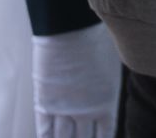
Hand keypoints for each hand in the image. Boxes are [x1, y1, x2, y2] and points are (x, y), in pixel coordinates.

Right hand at [32, 23, 121, 137]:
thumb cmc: (96, 37)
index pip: (105, 135)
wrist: (71, 28)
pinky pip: (45, 130)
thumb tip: (104, 84)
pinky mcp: (45, 102)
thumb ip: (107, 81)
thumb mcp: (111, 62)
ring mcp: (64, 109)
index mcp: (107, 104)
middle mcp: (86, 113)